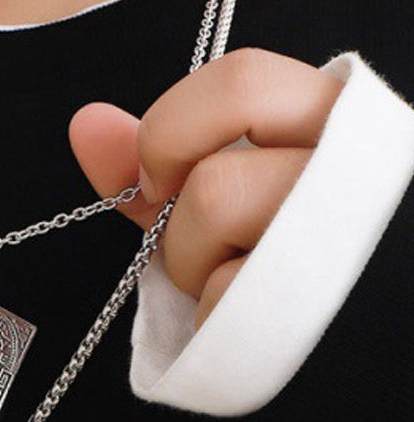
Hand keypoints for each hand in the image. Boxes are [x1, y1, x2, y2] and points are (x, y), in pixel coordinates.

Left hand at [70, 48, 343, 326]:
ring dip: (193, 263)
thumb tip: (88, 125)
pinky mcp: (313, 294)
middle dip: (179, 220)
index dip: (172, 134)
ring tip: (227, 275)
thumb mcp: (204, 191)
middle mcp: (344, 163)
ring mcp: (334, 229)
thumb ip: (156, 158)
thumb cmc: (249, 248)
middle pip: (213, 171)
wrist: (284, 327)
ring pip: (215, 209)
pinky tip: (237, 311)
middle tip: (198, 242)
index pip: (241, 81)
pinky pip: (222, 288)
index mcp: (322, 119)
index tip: (159, 182)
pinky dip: (208, 312)